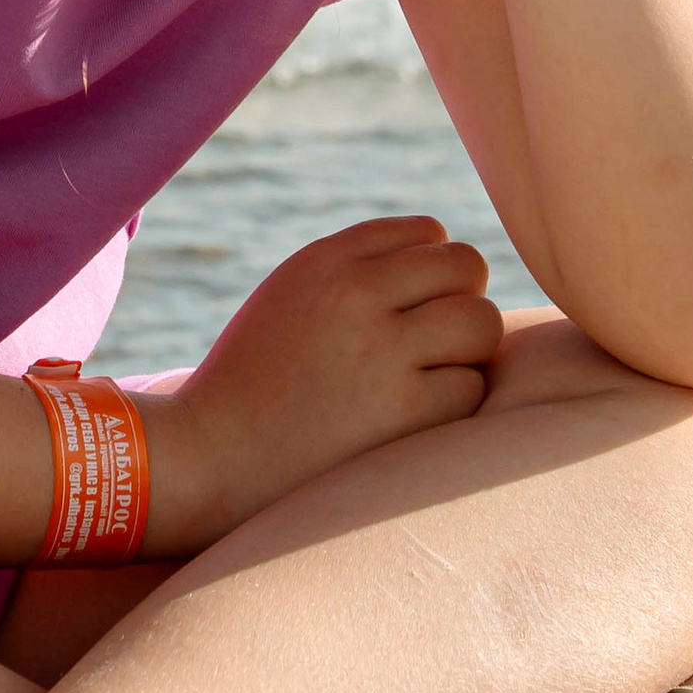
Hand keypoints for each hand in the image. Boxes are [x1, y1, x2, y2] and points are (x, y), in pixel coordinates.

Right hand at [145, 213, 503, 551]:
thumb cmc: (256, 381)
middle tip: (433, 346)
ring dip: (467, 353)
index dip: (432, 272)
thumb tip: (449, 260)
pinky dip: (453, 406)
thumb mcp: (292, 297)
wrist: (209, 459)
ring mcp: (382, 352)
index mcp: (325, 260)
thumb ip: (357, 270)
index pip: (427, 232)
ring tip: (428, 380)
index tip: (411, 311)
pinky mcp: (404, 414)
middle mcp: (355, 293)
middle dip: (462, 302)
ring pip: (482, 323)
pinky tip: (413, 421)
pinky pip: (473, 388)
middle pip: (467, 267)